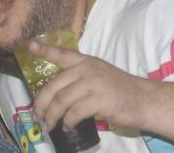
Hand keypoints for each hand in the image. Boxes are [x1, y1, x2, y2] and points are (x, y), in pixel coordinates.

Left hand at [29, 42, 149, 132]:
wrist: (144, 99)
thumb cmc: (119, 89)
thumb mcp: (98, 74)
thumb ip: (78, 77)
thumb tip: (54, 95)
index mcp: (85, 61)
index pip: (61, 54)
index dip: (45, 50)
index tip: (30, 47)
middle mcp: (87, 69)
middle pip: (54, 86)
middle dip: (41, 103)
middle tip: (37, 115)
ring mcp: (94, 84)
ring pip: (62, 101)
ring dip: (52, 116)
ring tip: (49, 125)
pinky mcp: (100, 100)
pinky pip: (75, 112)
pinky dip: (68, 122)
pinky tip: (67, 127)